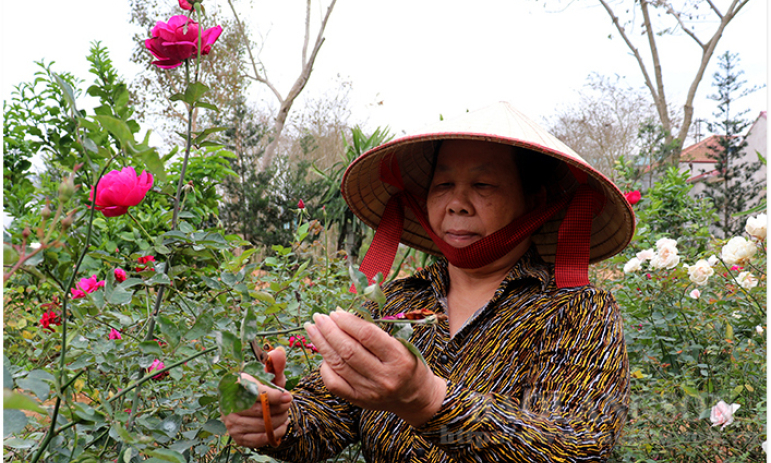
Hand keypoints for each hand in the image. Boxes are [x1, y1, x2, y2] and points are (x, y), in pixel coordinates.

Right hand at [222, 349, 292, 447]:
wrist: (252, 405)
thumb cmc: (263, 387)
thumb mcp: (270, 375)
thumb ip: (276, 364)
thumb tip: (279, 352)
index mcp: (236, 384)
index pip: (255, 392)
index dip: (274, 396)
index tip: (288, 396)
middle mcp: (229, 404)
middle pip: (260, 411)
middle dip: (280, 409)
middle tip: (288, 406)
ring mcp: (231, 422)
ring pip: (262, 425)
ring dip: (280, 421)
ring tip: (285, 414)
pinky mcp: (237, 436)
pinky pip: (259, 439)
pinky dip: (275, 434)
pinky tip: (280, 426)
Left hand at [304, 310, 445, 426]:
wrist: (415, 397)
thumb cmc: (407, 364)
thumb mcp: (400, 344)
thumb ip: (373, 333)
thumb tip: (342, 315)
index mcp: (398, 358)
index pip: (367, 336)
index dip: (348, 322)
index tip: (335, 312)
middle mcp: (384, 377)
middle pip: (349, 351)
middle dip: (329, 331)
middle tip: (318, 317)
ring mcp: (370, 391)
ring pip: (338, 365)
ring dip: (322, 344)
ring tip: (312, 330)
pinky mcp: (359, 401)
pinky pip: (334, 384)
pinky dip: (325, 367)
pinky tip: (322, 354)